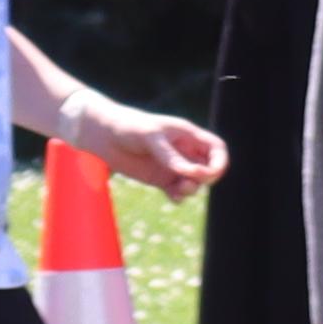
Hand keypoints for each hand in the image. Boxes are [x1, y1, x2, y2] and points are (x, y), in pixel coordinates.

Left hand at [89, 105, 225, 196]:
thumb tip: (191, 173)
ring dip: (191, 189)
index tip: (209, 174)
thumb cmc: (128, 126)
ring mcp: (173, 166)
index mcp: (187, 135)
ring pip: (194, 183)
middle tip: (187, 182)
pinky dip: (179, 197)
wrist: (102, 134)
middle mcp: (184, 151)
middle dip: (205, 179)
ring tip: (177, 190)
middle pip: (209, 169)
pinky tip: (173, 197)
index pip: (217, 149)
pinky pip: (177, 192)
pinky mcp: (160, 179)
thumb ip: (170, 155)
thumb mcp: (150, 137)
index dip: (220, 163)